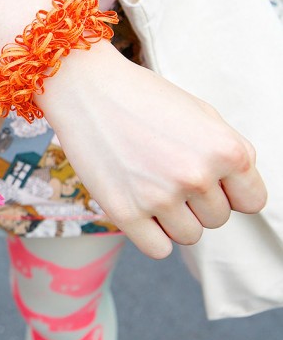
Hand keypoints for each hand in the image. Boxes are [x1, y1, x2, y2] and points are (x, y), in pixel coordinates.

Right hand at [40, 43, 266, 257]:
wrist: (88, 90)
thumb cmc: (145, 99)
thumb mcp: (203, 115)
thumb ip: (231, 155)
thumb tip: (241, 194)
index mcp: (228, 151)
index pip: (251, 202)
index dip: (230, 191)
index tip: (207, 177)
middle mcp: (197, 177)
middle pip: (217, 220)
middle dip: (196, 201)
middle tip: (166, 171)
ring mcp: (160, 197)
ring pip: (189, 236)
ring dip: (173, 218)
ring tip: (150, 186)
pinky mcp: (125, 212)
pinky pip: (158, 249)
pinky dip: (151, 235)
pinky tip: (138, 207)